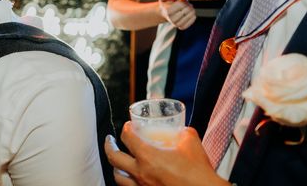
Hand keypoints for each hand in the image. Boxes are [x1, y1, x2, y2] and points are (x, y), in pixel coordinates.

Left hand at [104, 122, 227, 185]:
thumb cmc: (198, 172)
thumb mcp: (191, 142)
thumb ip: (183, 132)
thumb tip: (180, 130)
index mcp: (148, 157)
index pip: (127, 138)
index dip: (126, 129)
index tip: (128, 126)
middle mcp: (140, 173)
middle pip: (114, 158)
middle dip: (109, 146)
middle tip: (110, 140)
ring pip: (118, 178)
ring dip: (116, 167)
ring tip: (118, 162)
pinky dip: (127, 182)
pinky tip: (131, 179)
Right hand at [158, 0, 195, 29]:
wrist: (164, 13)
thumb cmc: (166, 4)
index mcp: (168, 11)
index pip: (181, 4)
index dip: (184, 0)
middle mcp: (172, 19)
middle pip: (187, 9)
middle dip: (188, 4)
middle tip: (186, 2)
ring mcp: (177, 24)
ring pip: (191, 15)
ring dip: (192, 9)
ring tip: (188, 7)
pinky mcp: (181, 27)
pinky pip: (191, 21)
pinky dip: (193, 16)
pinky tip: (190, 13)